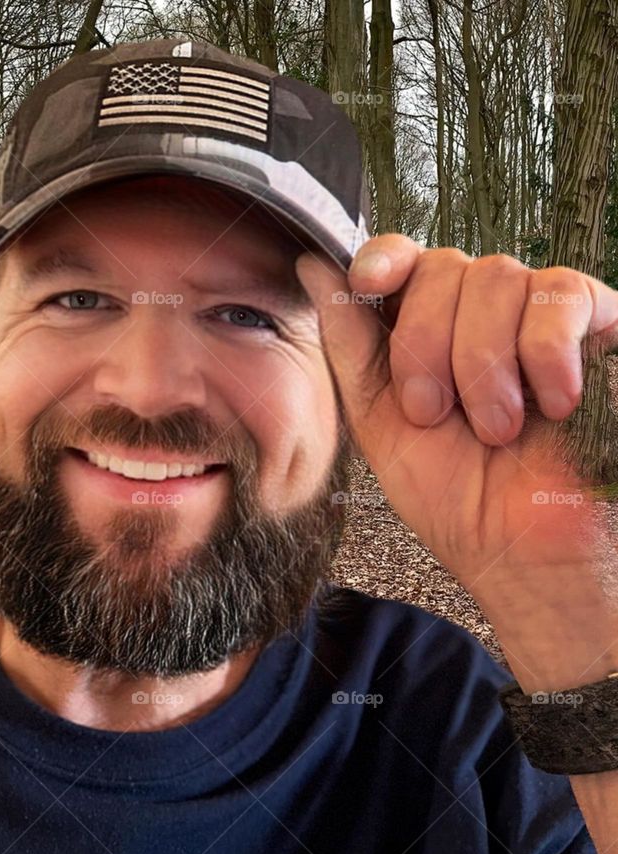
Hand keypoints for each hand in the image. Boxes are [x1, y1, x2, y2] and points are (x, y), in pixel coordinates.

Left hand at [295, 236, 617, 607]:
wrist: (523, 549)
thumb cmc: (452, 495)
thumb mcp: (378, 419)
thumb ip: (349, 342)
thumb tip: (312, 267)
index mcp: (424, 331)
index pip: (405, 258)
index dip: (384, 256)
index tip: (368, 281)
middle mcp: (479, 313)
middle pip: (443, 267)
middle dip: (425, 346)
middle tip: (435, 414)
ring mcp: (537, 317)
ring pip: (497, 275)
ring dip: (482, 361)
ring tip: (495, 428)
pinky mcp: (598, 326)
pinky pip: (564, 293)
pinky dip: (545, 350)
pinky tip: (552, 402)